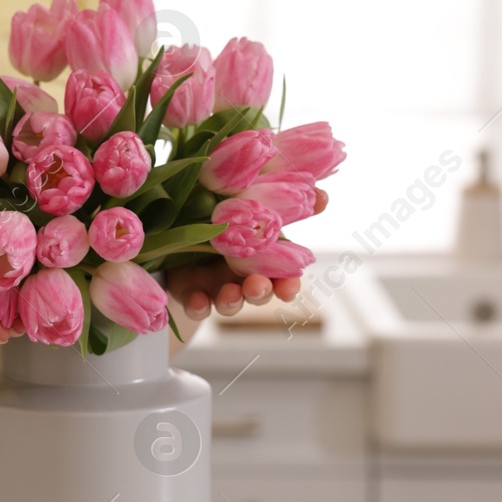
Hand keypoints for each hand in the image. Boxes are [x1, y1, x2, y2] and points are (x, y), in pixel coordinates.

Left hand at [166, 187, 327, 320]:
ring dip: (232, 301)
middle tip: (257, 286)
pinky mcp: (189, 291)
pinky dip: (198, 305)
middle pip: (257, 294)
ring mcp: (215, 286)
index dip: (288, 286)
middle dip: (260, 293)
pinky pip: (195, 305)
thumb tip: (324, 196)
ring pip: (228, 302)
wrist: (178, 222)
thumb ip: (285, 198)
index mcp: (261, 258)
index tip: (289, 289)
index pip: (283, 279)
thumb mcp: (253, 199)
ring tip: (230, 293)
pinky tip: (198, 300)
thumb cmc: (225, 209)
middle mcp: (242, 277)